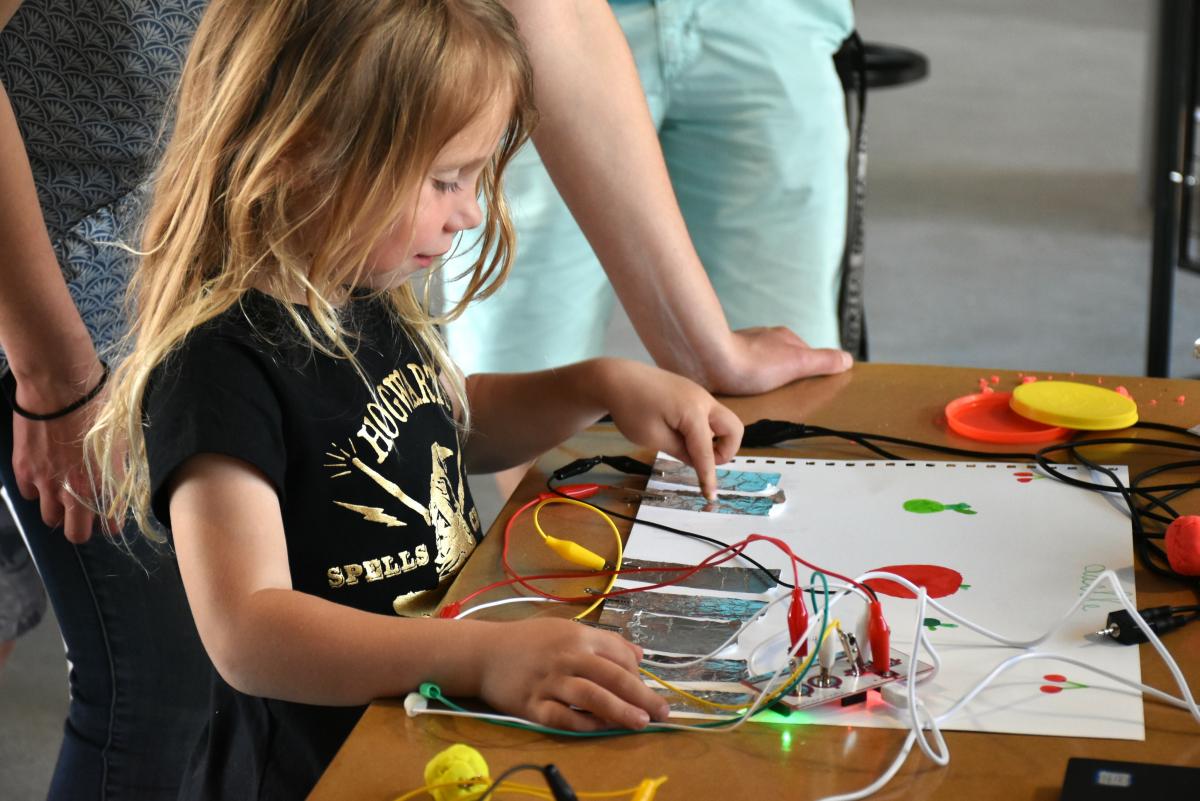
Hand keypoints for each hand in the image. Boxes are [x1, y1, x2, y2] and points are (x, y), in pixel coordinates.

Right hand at [10, 370, 104, 543]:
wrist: (59, 385)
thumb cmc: (98, 406)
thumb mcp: (120, 439)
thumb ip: (117, 468)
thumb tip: (118, 482)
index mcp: (104, 483)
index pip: (109, 524)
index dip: (110, 523)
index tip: (109, 517)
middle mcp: (75, 490)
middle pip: (75, 534)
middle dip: (81, 527)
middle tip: (84, 513)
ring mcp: (46, 482)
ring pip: (49, 518)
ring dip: (57, 510)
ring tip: (63, 494)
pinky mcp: (23, 470)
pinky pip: (29, 495)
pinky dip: (37, 490)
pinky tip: (44, 476)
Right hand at [478, 617, 669, 730]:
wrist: (483, 652)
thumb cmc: (529, 640)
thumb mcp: (567, 629)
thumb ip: (604, 642)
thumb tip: (640, 655)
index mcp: (578, 636)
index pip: (618, 655)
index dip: (638, 674)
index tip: (648, 690)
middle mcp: (566, 657)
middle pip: (612, 676)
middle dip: (641, 695)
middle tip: (662, 712)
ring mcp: (549, 682)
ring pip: (591, 697)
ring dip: (619, 711)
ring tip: (640, 722)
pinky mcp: (532, 705)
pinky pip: (563, 718)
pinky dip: (584, 724)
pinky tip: (601, 730)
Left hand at [598, 359, 742, 498]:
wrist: (616, 379)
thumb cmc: (631, 408)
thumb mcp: (653, 437)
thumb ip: (680, 451)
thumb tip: (699, 462)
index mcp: (693, 412)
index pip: (707, 451)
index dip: (709, 476)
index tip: (711, 496)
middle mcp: (703, 400)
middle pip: (734, 430)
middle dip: (725, 451)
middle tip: (702, 461)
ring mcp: (699, 395)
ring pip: (724, 421)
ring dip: (716, 439)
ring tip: (686, 447)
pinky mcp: (692, 394)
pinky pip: (710, 415)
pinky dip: (705, 430)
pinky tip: (680, 434)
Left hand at [704, 327, 852, 395]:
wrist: (706, 362)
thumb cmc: (750, 363)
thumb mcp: (797, 362)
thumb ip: (823, 361)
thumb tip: (847, 359)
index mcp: (783, 337)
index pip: (807, 354)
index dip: (812, 371)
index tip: (814, 387)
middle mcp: (763, 340)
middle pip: (783, 360)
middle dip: (787, 377)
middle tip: (789, 397)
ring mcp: (742, 350)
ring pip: (762, 368)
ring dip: (764, 382)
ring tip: (764, 400)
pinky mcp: (724, 362)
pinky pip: (741, 375)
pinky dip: (745, 384)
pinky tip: (742, 396)